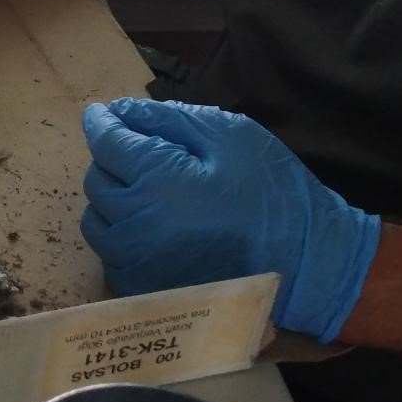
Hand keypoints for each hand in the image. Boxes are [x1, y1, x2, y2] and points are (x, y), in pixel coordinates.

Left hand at [80, 97, 379, 341]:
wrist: (305, 265)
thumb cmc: (271, 194)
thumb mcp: (228, 136)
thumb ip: (166, 119)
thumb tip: (118, 110)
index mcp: (153, 182)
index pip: (106, 142)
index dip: (103, 121)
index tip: (102, 113)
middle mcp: (131, 225)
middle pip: (96, 180)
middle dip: (113, 160)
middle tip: (144, 154)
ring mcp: (133, 264)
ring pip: (97, 219)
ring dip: (114, 200)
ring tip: (150, 193)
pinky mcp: (141, 291)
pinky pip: (111, 254)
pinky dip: (123, 234)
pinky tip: (155, 228)